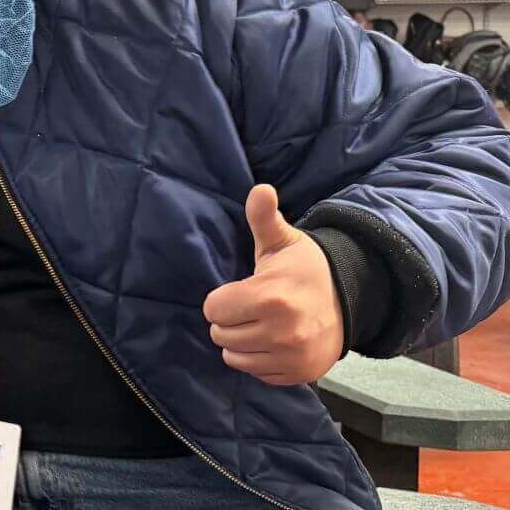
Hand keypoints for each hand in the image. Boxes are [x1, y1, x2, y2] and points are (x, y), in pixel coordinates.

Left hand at [203, 184, 345, 384]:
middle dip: (229, 320)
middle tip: (251, 307)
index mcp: (270, 298)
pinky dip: (259, 359)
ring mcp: (291, 358)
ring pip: (234, 357)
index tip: (240, 291)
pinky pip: (256, 373)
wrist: (351, 301)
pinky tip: (274, 342)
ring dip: (241, 341)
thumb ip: (264, 217)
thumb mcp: (283, 241)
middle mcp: (280, 333)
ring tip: (260, 324)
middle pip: (220, 334)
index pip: (213, 308)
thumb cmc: (305, 269)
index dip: (222, 298)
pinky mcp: (298, 375)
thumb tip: (261, 188)